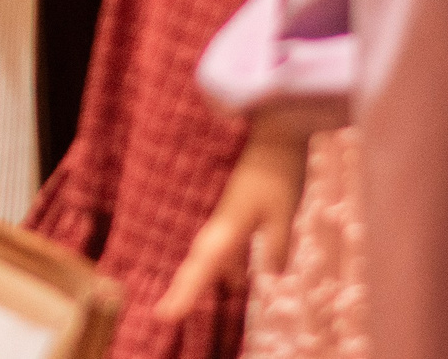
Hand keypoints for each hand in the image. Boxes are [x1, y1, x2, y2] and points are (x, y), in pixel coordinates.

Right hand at [153, 128, 305, 319]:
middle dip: (187, 288)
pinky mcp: (236, 210)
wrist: (274, 133)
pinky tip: (240, 276)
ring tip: (220, 297)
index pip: (201, 266)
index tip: (163, 314)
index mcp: (227, 226)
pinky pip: (227, 245)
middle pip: (199, 263)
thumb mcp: (284, 213)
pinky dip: (230, 264)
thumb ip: (278, 244)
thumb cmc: (279, 171)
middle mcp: (221, 223)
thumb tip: (272, 273)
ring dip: (214, 276)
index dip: (184, 292)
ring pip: (214, 255)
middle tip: (166, 313)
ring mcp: (226, 216)